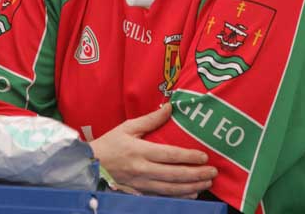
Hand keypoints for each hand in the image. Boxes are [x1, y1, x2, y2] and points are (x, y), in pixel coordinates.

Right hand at [90, 103, 216, 197]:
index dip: (188, 156)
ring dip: (191, 187)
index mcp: (140, 151)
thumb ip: (150, 119)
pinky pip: (162, 197)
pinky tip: (191, 194)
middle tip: (213, 172)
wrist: (91, 165)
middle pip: (174, 175)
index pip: (169, 155)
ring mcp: (141, 184)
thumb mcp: (127, 127)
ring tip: (206, 183)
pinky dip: (178, 197)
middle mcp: (142, 170)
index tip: (204, 156)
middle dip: (196, 174)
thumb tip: (169, 108)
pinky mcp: (139, 193)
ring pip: (170, 189)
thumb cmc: (110, 143)